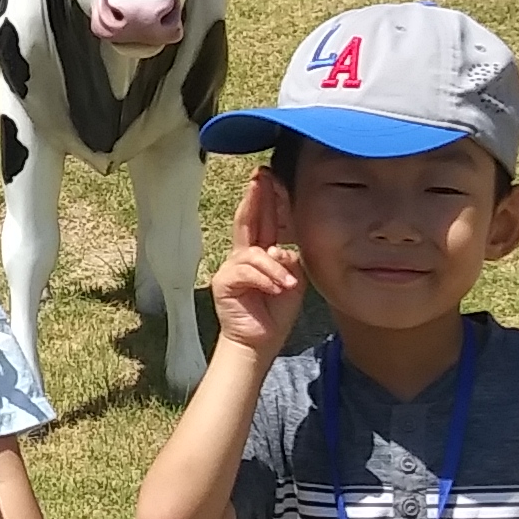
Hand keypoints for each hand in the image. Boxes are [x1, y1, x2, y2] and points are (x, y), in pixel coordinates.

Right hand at [210, 170, 307, 354]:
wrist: (258, 343)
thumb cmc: (275, 314)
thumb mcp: (292, 282)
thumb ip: (289, 261)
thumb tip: (281, 249)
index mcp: (260, 253)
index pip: (265, 220)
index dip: (269, 199)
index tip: (273, 177)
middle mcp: (244, 255)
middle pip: (249, 220)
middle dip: (257, 196)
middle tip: (261, 175)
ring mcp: (232, 267)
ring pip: (255, 252)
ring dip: (275, 268)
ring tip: (288, 285)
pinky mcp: (226, 282)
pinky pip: (249, 270)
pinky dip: (267, 279)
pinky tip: (278, 289)